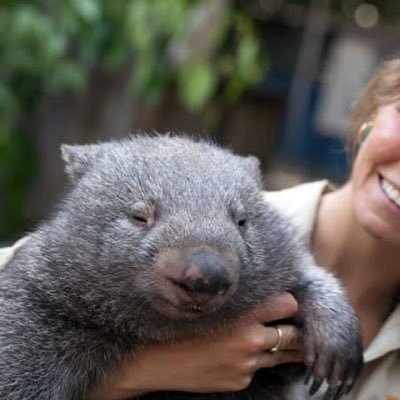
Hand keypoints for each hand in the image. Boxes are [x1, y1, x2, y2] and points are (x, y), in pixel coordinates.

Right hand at [88, 293, 301, 399]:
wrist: (154, 362)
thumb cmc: (178, 326)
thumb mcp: (209, 305)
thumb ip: (238, 301)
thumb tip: (263, 295)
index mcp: (241, 315)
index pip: (288, 304)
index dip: (290, 302)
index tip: (287, 301)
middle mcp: (249, 341)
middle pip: (293, 334)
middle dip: (295, 327)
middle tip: (294, 321)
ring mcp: (246, 365)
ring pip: (282, 354)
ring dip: (286, 346)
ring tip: (289, 339)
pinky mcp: (240, 381)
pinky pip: (258, 369)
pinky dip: (257, 360)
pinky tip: (244, 353)